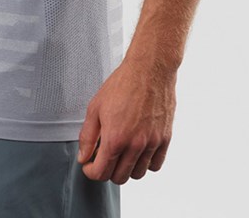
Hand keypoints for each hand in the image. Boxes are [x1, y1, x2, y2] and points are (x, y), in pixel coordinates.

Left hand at [76, 57, 175, 184]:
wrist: (149, 70)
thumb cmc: (122, 84)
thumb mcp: (95, 107)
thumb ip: (87, 136)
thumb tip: (83, 157)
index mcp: (115, 138)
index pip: (101, 173)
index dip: (91, 172)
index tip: (89, 165)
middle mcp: (135, 145)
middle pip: (119, 178)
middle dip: (107, 171)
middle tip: (103, 157)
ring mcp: (152, 143)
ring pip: (138, 174)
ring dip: (126, 168)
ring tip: (121, 153)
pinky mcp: (165, 139)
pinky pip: (156, 165)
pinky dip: (146, 163)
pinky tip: (138, 151)